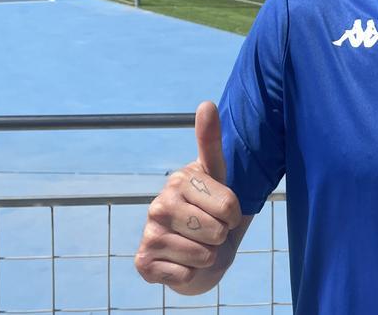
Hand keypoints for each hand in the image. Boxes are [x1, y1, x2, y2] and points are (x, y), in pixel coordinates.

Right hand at [135, 101, 244, 294]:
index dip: (233, 215)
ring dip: (206, 257)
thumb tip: (206, 103)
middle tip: (209, 232)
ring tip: (197, 247)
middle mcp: (158, 205)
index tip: (223, 210)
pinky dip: (190, 274)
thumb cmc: (212, 212)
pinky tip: (181, 263)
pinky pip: (184, 275)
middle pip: (216, 231)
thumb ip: (211, 142)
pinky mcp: (143, 263)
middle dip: (220, 237)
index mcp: (179, 180)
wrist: (198, 254)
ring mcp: (149, 233)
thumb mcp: (218, 176)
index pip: (229, 206)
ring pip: (202, 254)